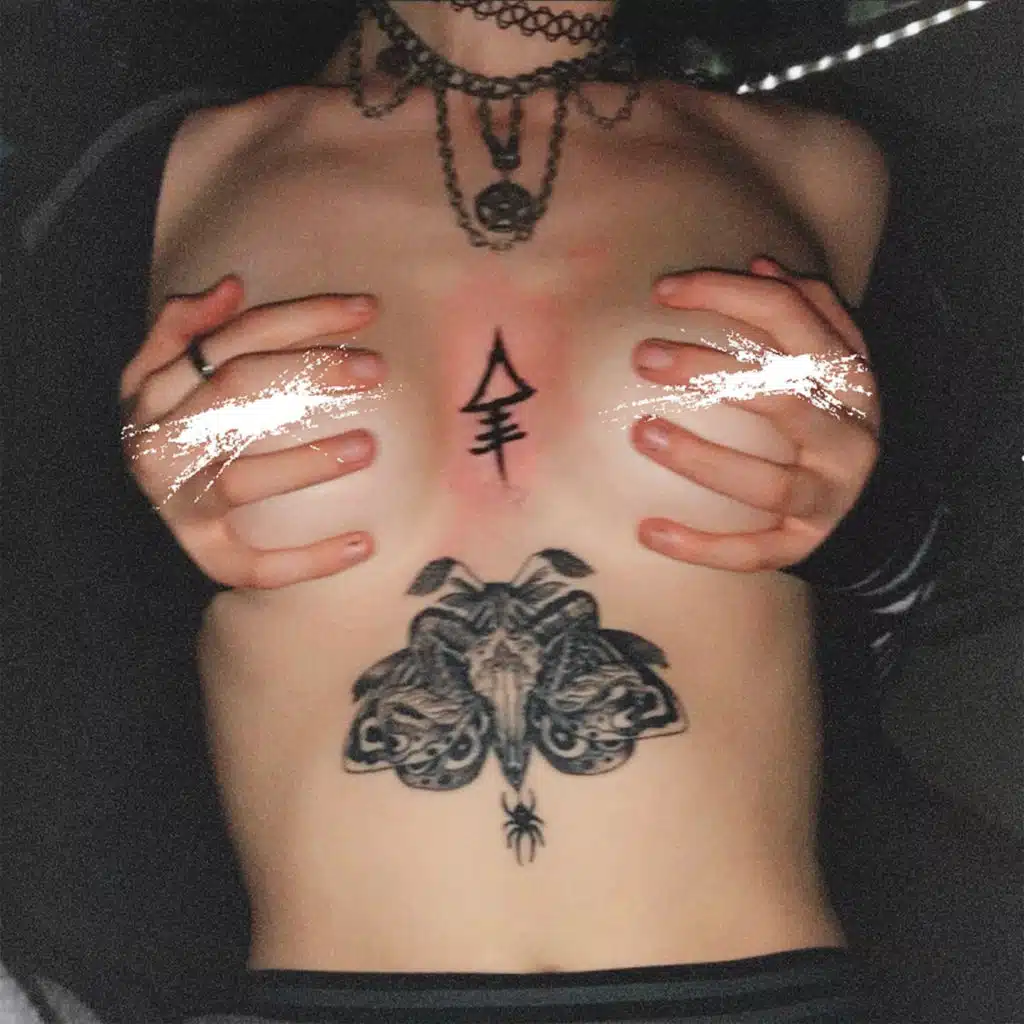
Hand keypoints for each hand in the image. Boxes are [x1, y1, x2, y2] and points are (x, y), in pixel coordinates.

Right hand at [120, 277, 384, 589]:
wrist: (153, 515)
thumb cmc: (173, 430)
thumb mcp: (161, 376)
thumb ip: (187, 329)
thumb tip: (232, 287)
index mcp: (150, 394)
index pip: (231, 341)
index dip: (300, 318)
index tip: (367, 310)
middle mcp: (158, 447)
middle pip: (235, 394)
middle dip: (310, 374)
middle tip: (376, 369)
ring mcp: (181, 506)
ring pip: (242, 480)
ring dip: (307, 461)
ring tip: (369, 447)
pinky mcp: (208, 556)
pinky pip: (258, 566)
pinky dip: (311, 559)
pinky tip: (365, 543)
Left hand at [632, 257, 878, 571]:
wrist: (869, 506)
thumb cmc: (827, 418)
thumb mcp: (828, 363)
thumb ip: (804, 312)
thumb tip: (761, 262)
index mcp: (850, 379)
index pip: (790, 319)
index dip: (727, 294)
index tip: (662, 291)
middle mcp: (849, 436)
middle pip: (781, 396)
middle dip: (709, 372)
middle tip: (642, 357)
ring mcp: (829, 495)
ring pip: (767, 483)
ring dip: (700, 459)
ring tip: (640, 433)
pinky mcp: (804, 543)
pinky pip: (752, 550)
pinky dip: (700, 546)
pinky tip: (647, 530)